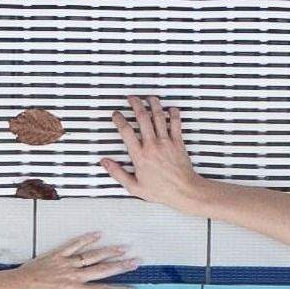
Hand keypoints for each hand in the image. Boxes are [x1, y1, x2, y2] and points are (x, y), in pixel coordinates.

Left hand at [4, 234, 136, 288]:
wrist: (15, 287)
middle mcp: (74, 276)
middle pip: (102, 270)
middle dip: (121, 266)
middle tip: (137, 261)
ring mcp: (66, 263)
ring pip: (92, 256)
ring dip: (109, 251)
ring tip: (125, 247)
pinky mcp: (57, 254)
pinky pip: (74, 245)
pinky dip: (86, 239)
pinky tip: (98, 234)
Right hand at [101, 95, 207, 210]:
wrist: (183, 191)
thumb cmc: (161, 190)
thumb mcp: (134, 186)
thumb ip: (118, 173)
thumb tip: (105, 163)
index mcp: (140, 156)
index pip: (126, 132)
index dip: (119, 120)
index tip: (116, 115)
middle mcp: (152, 145)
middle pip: (142, 118)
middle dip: (136, 104)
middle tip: (131, 98)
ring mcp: (166, 142)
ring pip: (159, 116)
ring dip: (153, 104)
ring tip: (149, 97)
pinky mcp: (178, 142)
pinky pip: (176, 123)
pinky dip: (173, 113)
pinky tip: (170, 109)